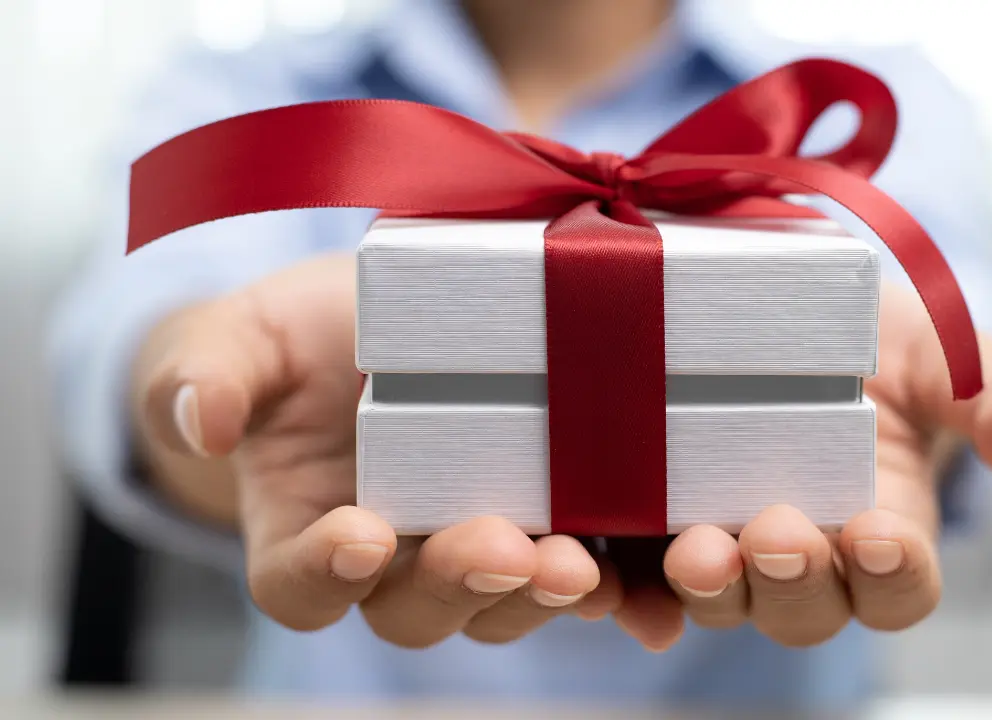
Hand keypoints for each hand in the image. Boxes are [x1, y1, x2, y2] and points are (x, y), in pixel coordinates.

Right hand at [131, 254, 623, 646]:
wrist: (374, 327)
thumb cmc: (296, 338)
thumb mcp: (243, 337)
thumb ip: (206, 372)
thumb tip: (201, 417)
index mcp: (304, 528)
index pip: (298, 582)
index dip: (325, 573)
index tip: (361, 535)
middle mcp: (393, 556)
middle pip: (417, 607)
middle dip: (461, 584)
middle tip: (505, 549)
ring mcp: (472, 542)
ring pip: (503, 599)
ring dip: (542, 592)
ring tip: (581, 565)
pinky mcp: (545, 518)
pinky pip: (578, 571)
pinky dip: (616, 589)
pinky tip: (644, 587)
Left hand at [616, 281, 991, 649]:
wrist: (791, 304)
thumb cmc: (881, 337)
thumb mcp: (944, 351)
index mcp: (884, 531)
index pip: (899, 587)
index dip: (894, 574)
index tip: (880, 532)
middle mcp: (805, 554)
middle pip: (803, 608)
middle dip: (791, 581)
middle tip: (776, 535)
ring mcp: (724, 539)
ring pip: (719, 598)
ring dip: (708, 588)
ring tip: (696, 550)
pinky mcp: (653, 517)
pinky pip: (636, 571)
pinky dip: (625, 586)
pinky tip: (609, 576)